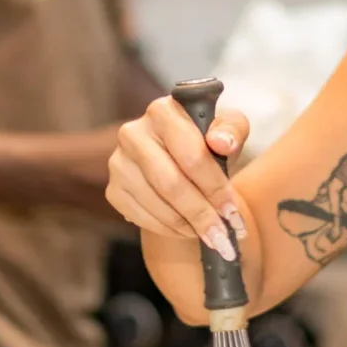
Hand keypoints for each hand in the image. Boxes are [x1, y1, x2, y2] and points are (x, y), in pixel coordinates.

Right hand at [106, 95, 251, 263]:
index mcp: (163, 111)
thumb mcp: (230, 130)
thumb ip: (233, 130)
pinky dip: (169, 229)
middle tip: (223, 235)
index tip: (233, 211)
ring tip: (212, 235)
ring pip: (157, 203)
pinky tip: (188, 231)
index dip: (215, 186)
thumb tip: (222, 142)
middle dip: (202, 214)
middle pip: (171, 183)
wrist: (182, 162)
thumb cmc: (210, 143)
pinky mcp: (113, 189)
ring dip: (188, 225)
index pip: (191, 155)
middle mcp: (133, 133)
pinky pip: (141, 217)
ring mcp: (118, 162)